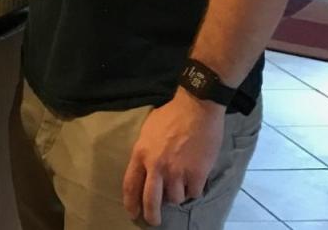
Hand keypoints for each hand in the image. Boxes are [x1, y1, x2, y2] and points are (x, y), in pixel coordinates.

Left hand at [122, 93, 225, 225]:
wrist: (196, 109)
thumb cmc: (170, 115)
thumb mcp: (147, 132)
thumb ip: (145, 152)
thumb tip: (146, 167)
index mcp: (140, 155)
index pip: (130, 185)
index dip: (130, 202)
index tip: (132, 212)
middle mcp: (157, 167)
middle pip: (151, 200)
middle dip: (151, 215)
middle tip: (153, 222)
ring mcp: (177, 172)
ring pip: (175, 198)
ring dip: (178, 195)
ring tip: (181, 185)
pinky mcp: (197, 174)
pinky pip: (194, 193)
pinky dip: (194, 190)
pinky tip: (195, 180)